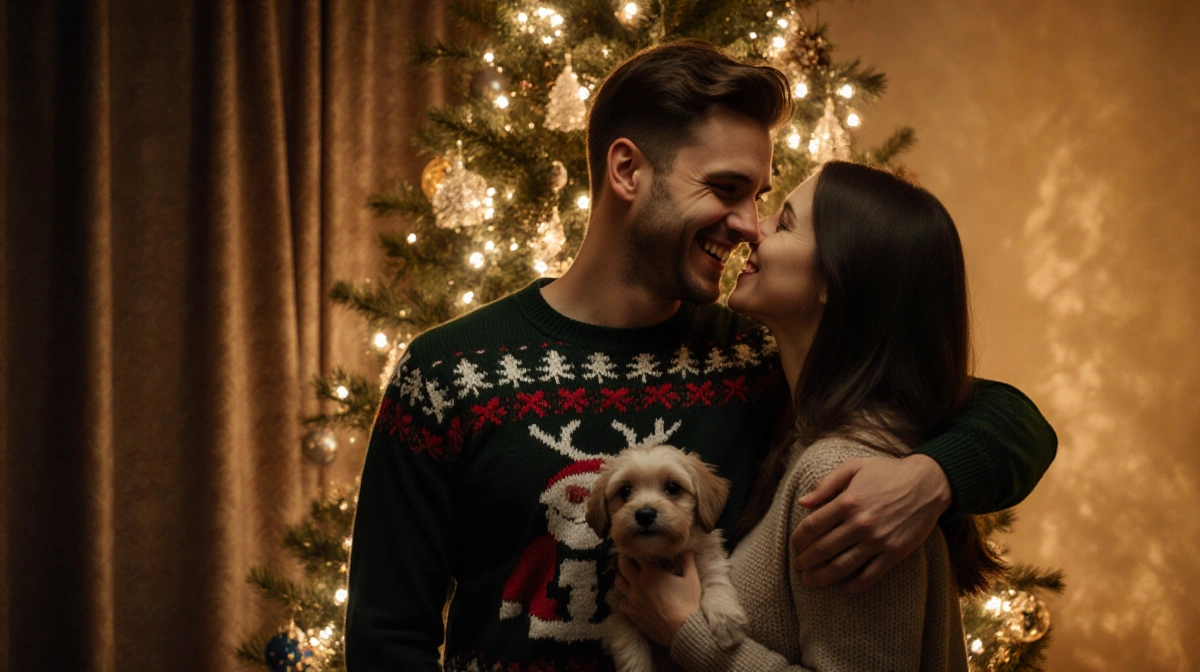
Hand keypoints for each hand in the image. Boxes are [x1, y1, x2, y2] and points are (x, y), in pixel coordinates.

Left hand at [613, 552, 700, 647]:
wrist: (682, 631)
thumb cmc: (688, 604)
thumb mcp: (691, 580)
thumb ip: (687, 561)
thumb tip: (687, 549)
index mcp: (650, 573)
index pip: (636, 554)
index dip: (638, 550)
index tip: (640, 549)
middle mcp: (637, 584)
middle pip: (622, 565)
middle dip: (625, 559)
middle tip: (630, 559)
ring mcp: (632, 599)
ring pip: (618, 582)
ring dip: (622, 576)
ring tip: (628, 576)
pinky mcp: (631, 613)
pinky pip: (621, 601)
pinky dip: (624, 596)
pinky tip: (631, 596)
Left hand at [790, 454, 951, 593]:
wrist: (927, 484)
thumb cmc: (887, 472)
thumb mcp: (854, 467)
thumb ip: (826, 484)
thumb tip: (803, 502)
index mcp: (847, 501)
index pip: (813, 526)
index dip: (798, 538)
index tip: (793, 545)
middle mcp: (860, 523)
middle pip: (823, 549)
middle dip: (806, 561)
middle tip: (798, 566)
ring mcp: (877, 540)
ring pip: (843, 566)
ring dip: (823, 577)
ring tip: (810, 581)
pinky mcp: (894, 552)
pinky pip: (871, 575)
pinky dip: (856, 585)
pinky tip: (846, 589)